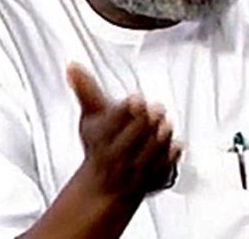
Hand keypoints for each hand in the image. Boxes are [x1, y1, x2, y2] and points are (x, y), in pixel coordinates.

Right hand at [67, 63, 181, 199]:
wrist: (105, 183)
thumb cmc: (100, 144)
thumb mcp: (91, 117)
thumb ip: (86, 91)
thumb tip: (72, 65)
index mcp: (100, 142)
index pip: (110, 125)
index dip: (125, 111)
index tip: (136, 98)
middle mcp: (115, 160)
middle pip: (130, 140)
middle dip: (144, 123)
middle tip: (156, 108)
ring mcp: (133, 173)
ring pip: (148, 156)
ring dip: (159, 139)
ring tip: (166, 124)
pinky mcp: (151, 181)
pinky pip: (162, 173)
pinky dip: (170, 160)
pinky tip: (176, 145)